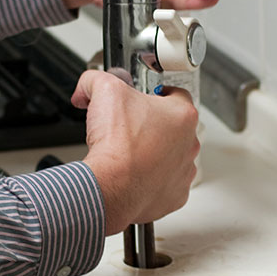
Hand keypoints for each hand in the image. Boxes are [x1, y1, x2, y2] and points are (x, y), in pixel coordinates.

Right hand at [71, 70, 199, 235]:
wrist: (111, 186)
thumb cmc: (117, 145)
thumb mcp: (103, 91)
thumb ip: (96, 80)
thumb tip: (87, 86)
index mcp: (182, 115)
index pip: (175, 94)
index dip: (154, 94)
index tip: (141, 99)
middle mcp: (189, 143)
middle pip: (173, 127)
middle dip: (152, 125)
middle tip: (128, 127)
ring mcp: (184, 171)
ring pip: (171, 156)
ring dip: (154, 154)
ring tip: (128, 153)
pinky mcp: (174, 196)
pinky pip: (165, 183)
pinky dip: (150, 180)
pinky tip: (132, 174)